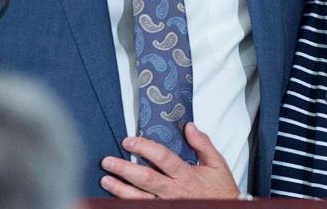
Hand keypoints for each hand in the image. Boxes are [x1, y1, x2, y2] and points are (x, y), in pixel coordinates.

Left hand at [99, 123, 240, 198]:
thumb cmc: (220, 190)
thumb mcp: (217, 164)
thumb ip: (203, 144)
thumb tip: (189, 126)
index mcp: (186, 175)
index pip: (162, 158)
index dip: (144, 148)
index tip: (128, 141)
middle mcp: (174, 191)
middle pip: (145, 179)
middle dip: (124, 169)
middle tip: (107, 161)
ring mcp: (168, 205)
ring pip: (140, 198)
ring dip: (120, 190)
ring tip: (105, 180)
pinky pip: (144, 208)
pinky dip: (129, 204)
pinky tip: (117, 198)